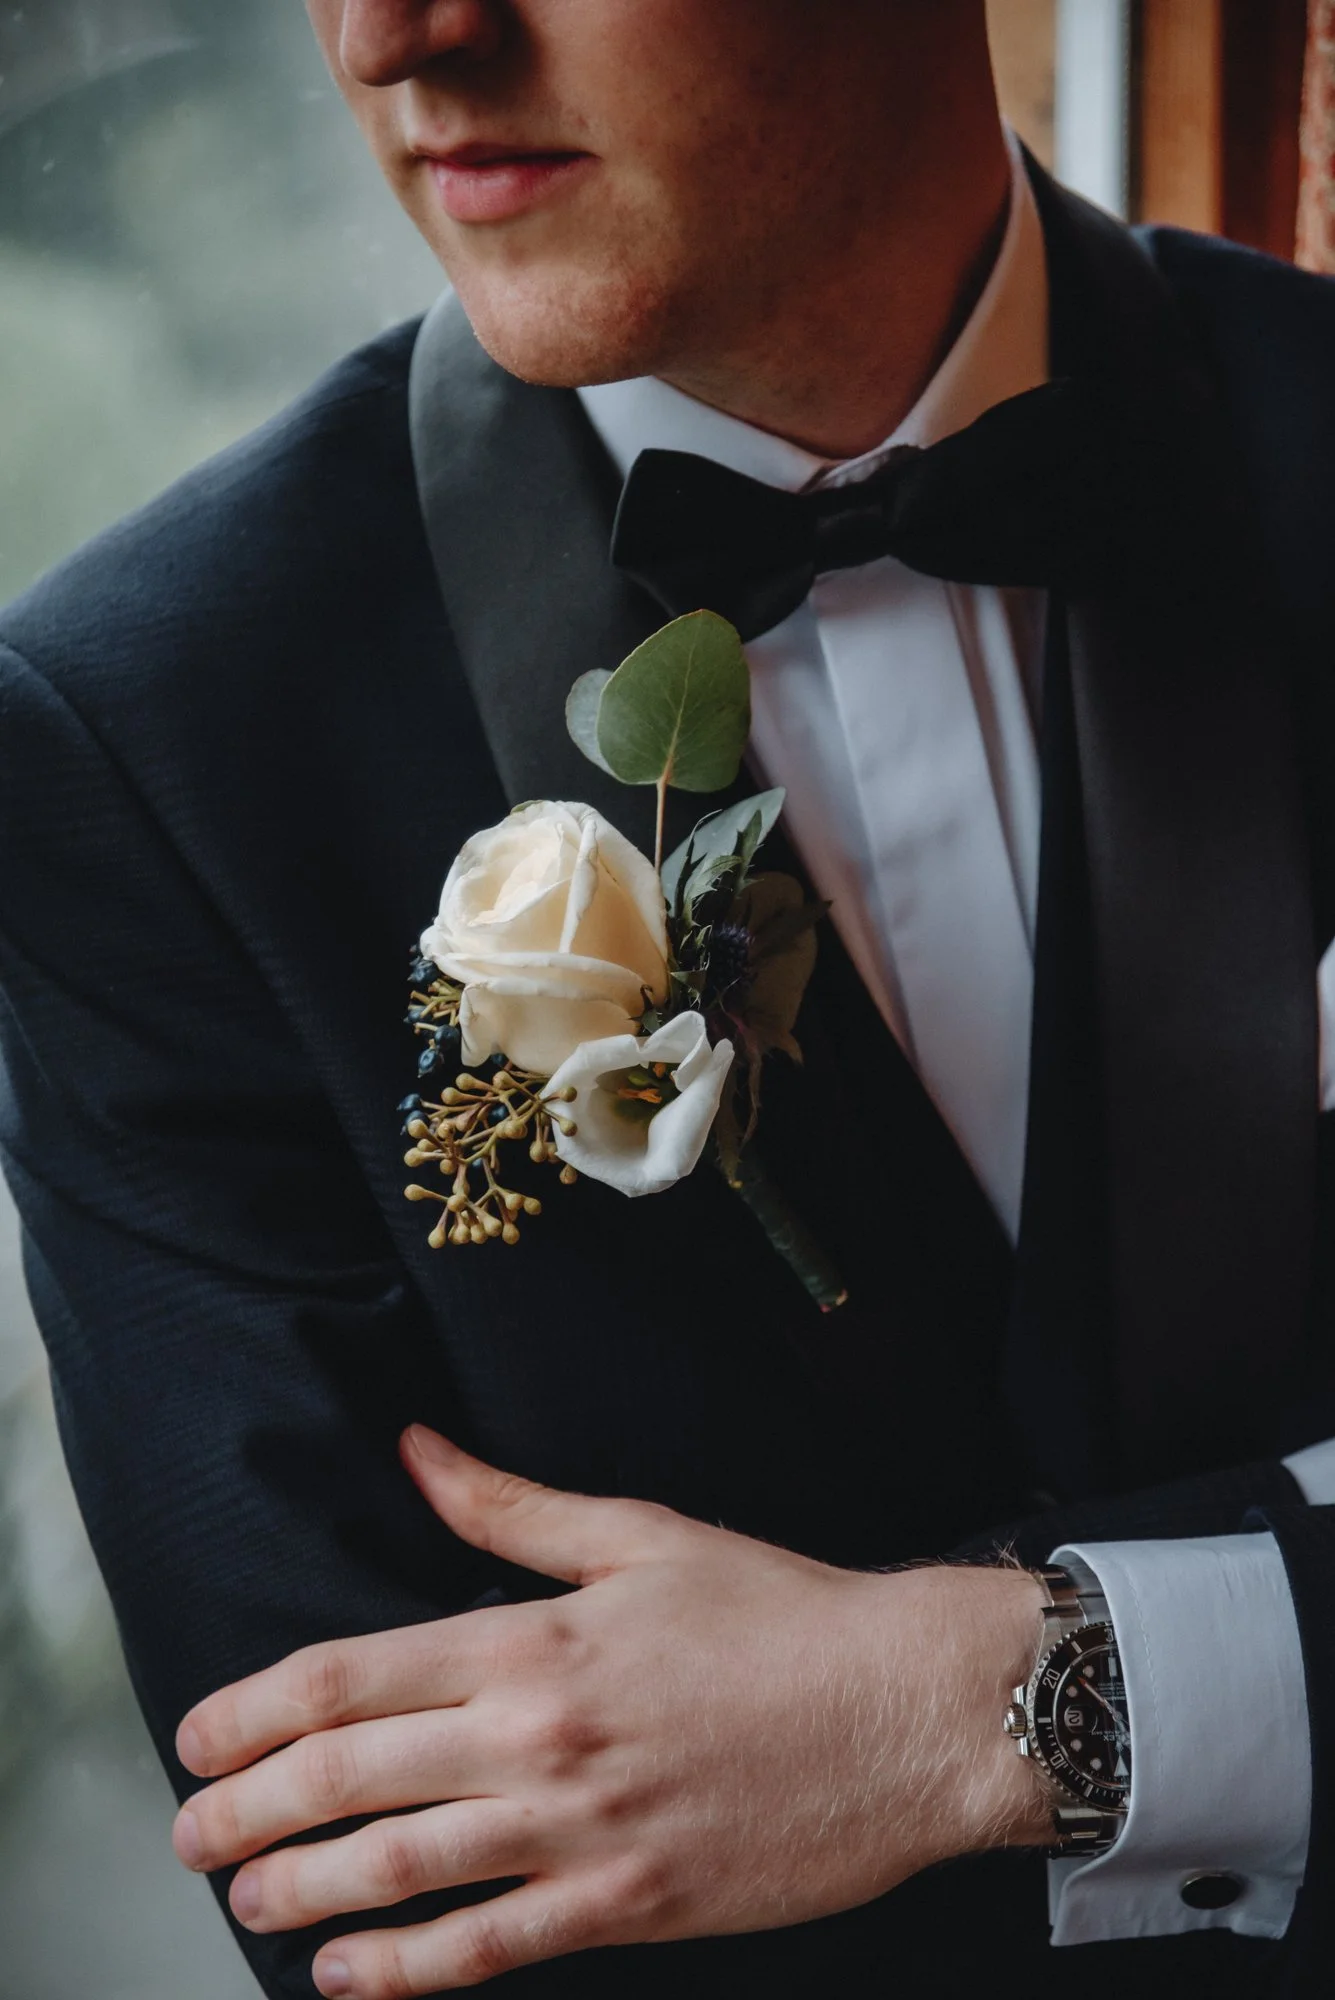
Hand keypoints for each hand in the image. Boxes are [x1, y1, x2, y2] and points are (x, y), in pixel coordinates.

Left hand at [172, 1428, 1050, 1995]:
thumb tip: (412, 1449)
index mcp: (533, 1638)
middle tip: (188, 1834)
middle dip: (245, 1810)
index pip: (347, 1675)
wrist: (905, 1708)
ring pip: (398, 1869)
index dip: (252, 1709)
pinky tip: (347, 1981)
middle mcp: (535, 1736)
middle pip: (346, 1778)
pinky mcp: (627, 1906)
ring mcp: (578, 1830)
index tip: (198, 1734)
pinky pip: (490, 1948)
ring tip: (244, 1900)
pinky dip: (405, 1974)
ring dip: (301, 1891)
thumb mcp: (640, 1534)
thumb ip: (508, 1506)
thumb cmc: (780, 1610)